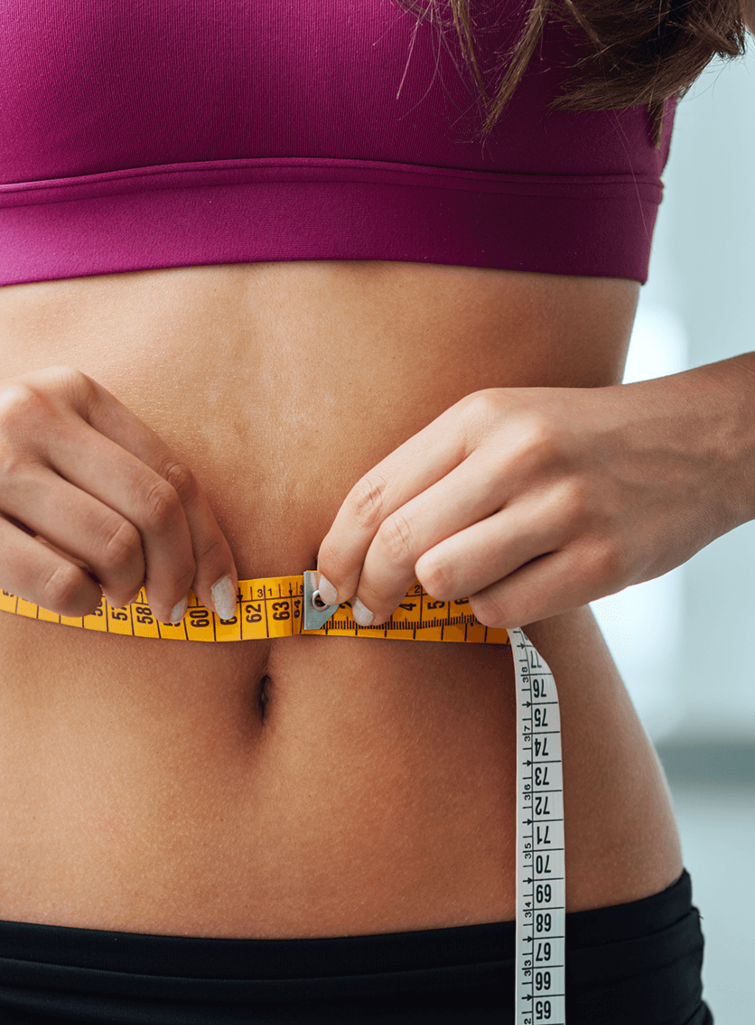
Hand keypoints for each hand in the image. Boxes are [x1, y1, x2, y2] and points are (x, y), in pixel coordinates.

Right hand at [0, 366, 238, 622]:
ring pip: (114, 547)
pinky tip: (67, 598)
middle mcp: (36, 417)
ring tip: (109, 597)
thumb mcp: (33, 434)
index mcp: (70, 392)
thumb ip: (105, 471)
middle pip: (157, 509)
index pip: (174, 473)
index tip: (223, 589)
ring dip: (127, 590)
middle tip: (176, 609)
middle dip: (183, 573)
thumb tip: (194, 551)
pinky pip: (59, 581)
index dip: (212, 541)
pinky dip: (80, 604)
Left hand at [316, 369, 753, 627]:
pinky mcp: (599, 562)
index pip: (375, 492)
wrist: (698, 442)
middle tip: (366, 608)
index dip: (336, 548)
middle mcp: (518, 455)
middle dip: (367, 587)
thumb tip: (356, 546)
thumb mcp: (504, 425)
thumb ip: (433, 474)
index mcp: (480, 416)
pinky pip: (502, 609)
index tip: (326, 582)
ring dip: (440, 593)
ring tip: (467, 578)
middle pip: (398, 542)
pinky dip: (495, 608)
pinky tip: (519, 584)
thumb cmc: (579, 442)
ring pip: (444, 579)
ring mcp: (562, 508)